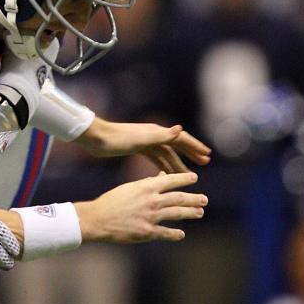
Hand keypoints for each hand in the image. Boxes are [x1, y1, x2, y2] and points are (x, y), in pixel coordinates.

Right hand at [75, 172, 207, 243]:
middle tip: (204, 199)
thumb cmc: (112, 201)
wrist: (98, 219)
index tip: (195, 178)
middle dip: (193, 199)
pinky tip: (181, 234)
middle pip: (179, 198)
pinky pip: (166, 233)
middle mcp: (151, 200)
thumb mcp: (130, 188)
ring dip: (190, 213)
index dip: (184, 179)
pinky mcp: (147, 232)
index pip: (171, 180)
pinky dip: (175, 234)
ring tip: (200, 212)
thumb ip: (148, 183)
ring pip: (177, 214)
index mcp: (146, 187)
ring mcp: (151, 217)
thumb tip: (162, 176)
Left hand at [76, 118, 211, 172]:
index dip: (195, 147)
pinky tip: (164, 174)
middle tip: (204, 163)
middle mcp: (153, 135)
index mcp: (156, 132)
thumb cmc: (116, 139)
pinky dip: (162, 165)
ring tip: (187, 174)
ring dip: (177, 162)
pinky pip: (154, 157)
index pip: (181, 139)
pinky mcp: (136, 148)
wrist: (95, 139)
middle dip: (190, 153)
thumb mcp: (140, 139)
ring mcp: (145, 141)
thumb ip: (161, 136)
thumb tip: (180, 129)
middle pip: (176, 145)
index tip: (207, 155)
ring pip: (166, 154)